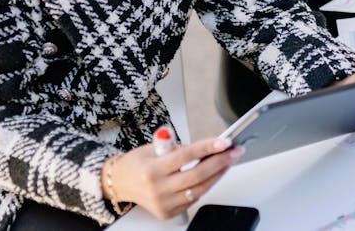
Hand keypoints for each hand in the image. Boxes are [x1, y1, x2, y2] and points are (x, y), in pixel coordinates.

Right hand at [103, 136, 243, 219]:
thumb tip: (205, 144)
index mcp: (151, 169)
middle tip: (234, 151)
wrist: (120, 183)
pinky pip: (193, 199)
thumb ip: (176, 146)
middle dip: (219, 162)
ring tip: (228, 161)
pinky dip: (206, 185)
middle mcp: (157, 189)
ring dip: (218, 175)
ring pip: (199, 189)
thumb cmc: (137, 163)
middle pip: (196, 175)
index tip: (224, 141)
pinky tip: (215, 174)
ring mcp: (163, 204)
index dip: (207, 148)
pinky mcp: (167, 213)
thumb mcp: (152, 147)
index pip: (185, 156)